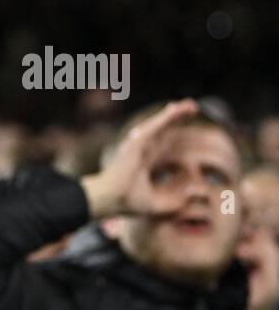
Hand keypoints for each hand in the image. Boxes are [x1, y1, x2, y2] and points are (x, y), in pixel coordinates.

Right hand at [81, 99, 198, 217]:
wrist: (110, 200)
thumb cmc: (128, 203)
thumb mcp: (160, 204)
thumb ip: (180, 201)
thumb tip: (200, 192)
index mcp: (144, 163)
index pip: (162, 145)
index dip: (174, 135)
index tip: (185, 128)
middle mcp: (141, 151)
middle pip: (163, 130)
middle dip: (177, 119)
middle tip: (192, 108)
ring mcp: (138, 145)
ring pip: (160, 124)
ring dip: (175, 113)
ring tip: (191, 104)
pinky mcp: (136, 142)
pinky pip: (154, 125)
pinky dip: (166, 116)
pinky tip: (178, 108)